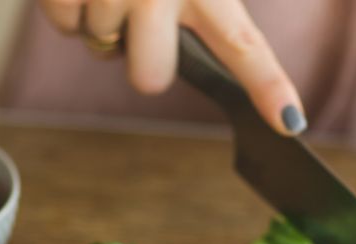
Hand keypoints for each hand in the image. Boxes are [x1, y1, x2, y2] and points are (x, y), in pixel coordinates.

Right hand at [38, 0, 305, 134]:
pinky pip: (66, 26)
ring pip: (102, 46)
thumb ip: (211, 11)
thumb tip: (228, 67)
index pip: (243, 45)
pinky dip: (70, 6)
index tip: (288, 120)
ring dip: (103, 20)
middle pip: (150, 79)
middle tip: (141, 25)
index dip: (268, 86)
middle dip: (141, 62)